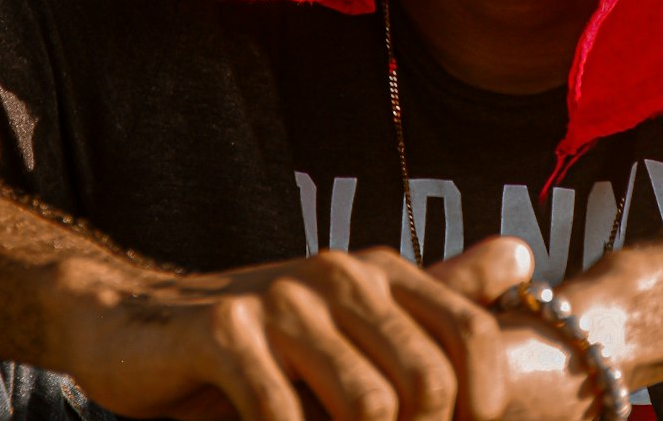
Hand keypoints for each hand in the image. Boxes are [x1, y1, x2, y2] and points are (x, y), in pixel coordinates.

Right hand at [48, 237, 533, 420]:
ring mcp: (283, 298)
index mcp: (379, 271)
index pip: (472, 336)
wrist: (138, 325)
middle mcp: (339, 273)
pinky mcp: (225, 328)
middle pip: (427, 383)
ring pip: (368, 407)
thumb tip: (524, 256)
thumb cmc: (261, 341)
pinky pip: (284, 415)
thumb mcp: (352, 319)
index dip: (482, 406)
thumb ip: (438, 294)